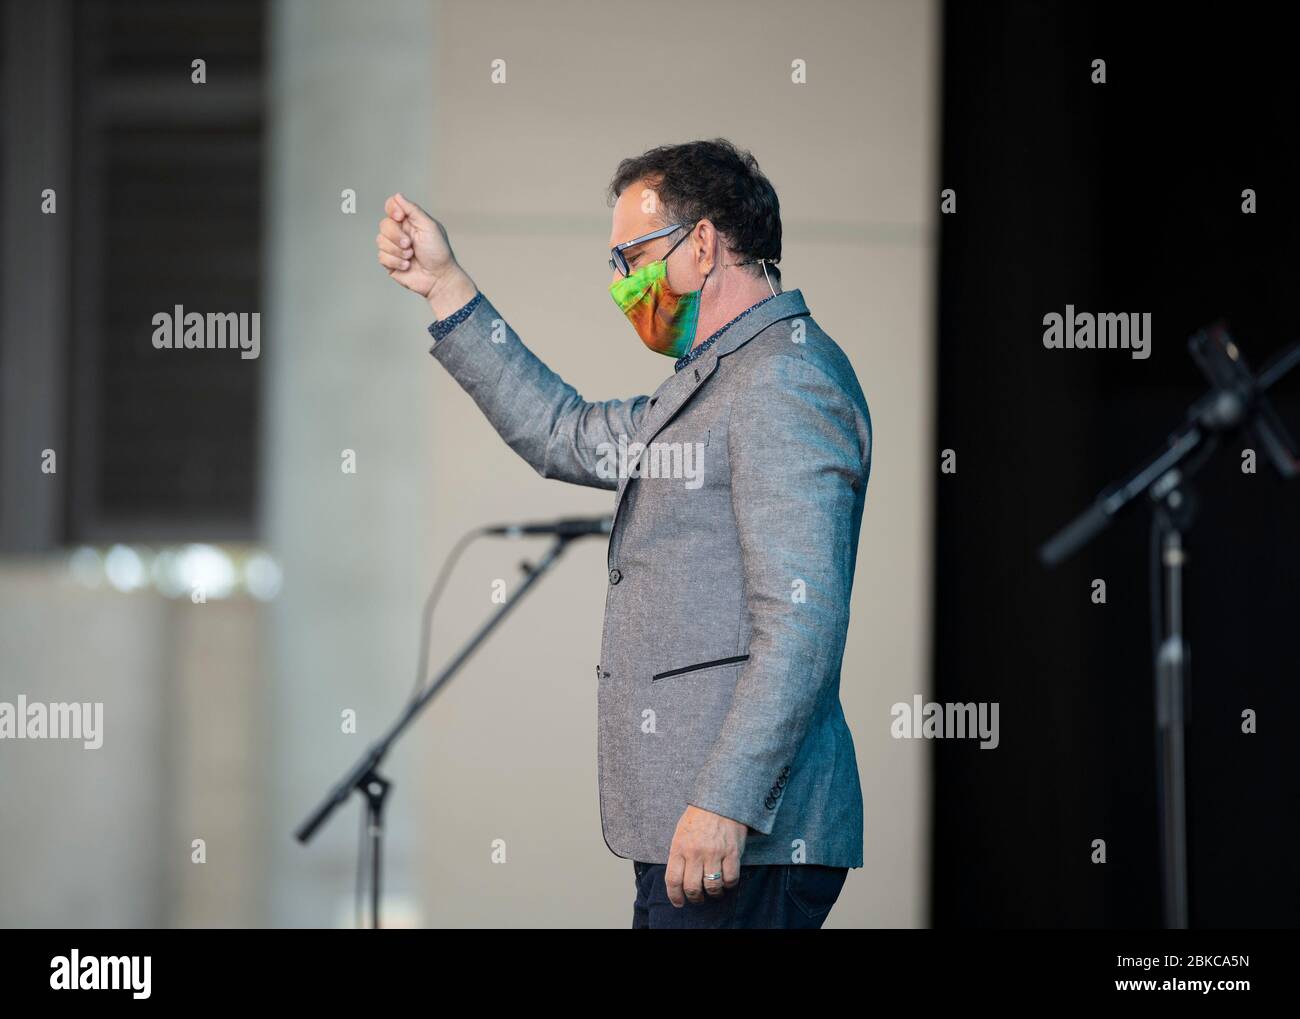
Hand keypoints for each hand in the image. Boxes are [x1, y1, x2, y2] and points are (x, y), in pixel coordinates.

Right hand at [376, 193, 475, 316]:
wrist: (438, 278)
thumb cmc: (438, 252)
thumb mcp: (429, 226)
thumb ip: (413, 210)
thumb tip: (398, 196)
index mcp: (410, 221)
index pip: (391, 206)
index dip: (392, 210)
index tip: (400, 217)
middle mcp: (400, 232)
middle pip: (384, 224)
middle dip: (396, 235)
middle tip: (410, 244)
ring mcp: (394, 247)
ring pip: (380, 240)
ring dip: (398, 251)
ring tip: (411, 256)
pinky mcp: (390, 262)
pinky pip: (381, 256)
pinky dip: (395, 261)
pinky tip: (407, 265)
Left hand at [665, 805, 746, 906]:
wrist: (720, 800)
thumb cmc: (698, 818)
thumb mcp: (680, 833)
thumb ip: (678, 855)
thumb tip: (678, 879)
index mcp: (679, 847)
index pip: (673, 880)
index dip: (675, 896)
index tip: (679, 902)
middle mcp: (695, 852)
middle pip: (692, 887)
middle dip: (695, 898)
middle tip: (698, 898)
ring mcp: (714, 853)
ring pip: (712, 886)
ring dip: (713, 894)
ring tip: (714, 892)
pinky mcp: (732, 852)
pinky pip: (731, 879)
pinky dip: (729, 885)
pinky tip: (727, 881)